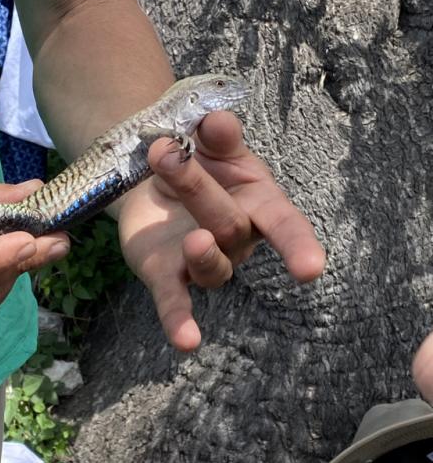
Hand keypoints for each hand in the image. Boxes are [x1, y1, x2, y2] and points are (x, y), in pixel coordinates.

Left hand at [119, 111, 325, 350]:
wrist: (151, 179)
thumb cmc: (197, 162)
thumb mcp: (209, 143)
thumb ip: (216, 133)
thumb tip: (217, 120)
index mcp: (257, 203)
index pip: (285, 226)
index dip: (298, 246)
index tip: (310, 269)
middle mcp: (236, 238)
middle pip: (229, 226)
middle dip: (199, 187)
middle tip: (166, 153)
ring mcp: (202, 260)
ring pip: (211, 266)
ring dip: (202, 254)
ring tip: (192, 239)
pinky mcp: (166, 275)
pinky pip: (175, 301)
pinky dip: (180, 320)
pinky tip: (187, 342)